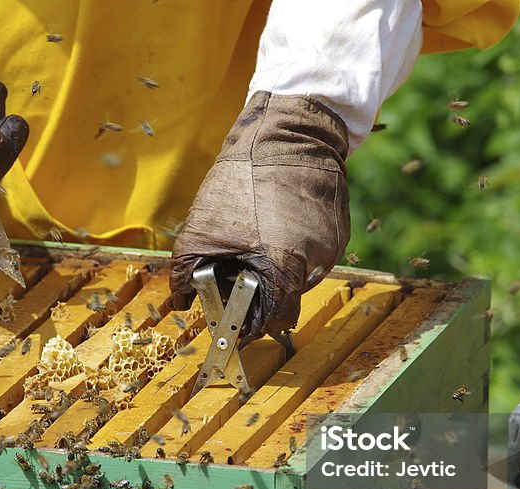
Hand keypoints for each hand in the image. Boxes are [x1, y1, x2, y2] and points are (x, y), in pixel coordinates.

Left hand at [169, 92, 350, 339]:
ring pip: (302, 276)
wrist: (287, 133)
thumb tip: (180, 301)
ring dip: (279, 267)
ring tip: (258, 238)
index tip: (239, 320)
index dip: (255, 324)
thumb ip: (186, 272)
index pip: (277, 319)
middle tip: (239, 269)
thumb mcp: (202, 227)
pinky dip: (295, 247)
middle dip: (262, 291)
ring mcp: (332, 245)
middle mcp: (316, 261)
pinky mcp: (340, 230)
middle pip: (287, 298)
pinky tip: (278, 222)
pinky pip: (314, 253)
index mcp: (285, 265)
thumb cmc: (243, 178)